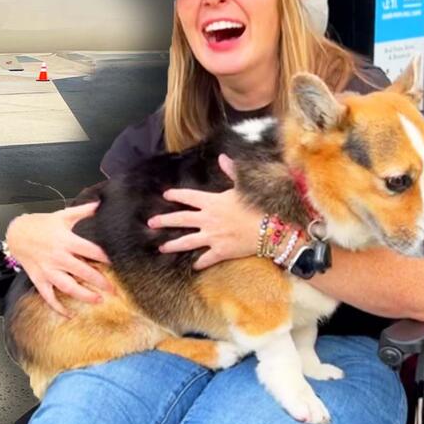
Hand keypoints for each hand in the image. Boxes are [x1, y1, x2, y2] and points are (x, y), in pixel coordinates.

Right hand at [5, 202, 111, 316]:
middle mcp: (58, 256)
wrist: (16, 233)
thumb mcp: (61, 216)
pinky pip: (48, 296)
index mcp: (66, 240)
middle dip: (99, 282)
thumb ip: (81, 211)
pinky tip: (69, 314)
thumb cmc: (40, 225)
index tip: (115, 263)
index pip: (90, 250)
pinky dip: (58, 307)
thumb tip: (98, 204)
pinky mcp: (39, 279)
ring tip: (98, 301)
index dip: (104, 257)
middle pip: (82, 271)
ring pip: (68, 286)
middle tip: (113, 290)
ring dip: (83, 295)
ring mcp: (48, 270)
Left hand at [147, 154, 261, 269]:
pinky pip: (206, 259)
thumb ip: (231, 171)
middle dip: (164, 220)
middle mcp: (208, 219)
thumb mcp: (245, 185)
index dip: (176, 195)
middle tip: (151, 223)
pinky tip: (193, 266)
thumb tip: (223, 157)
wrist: (272, 229)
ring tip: (162, 248)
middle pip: (180, 219)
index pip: (188, 197)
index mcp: (212, 202)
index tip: (166, 195)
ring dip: (173, 245)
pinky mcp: (221, 251)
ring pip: (187, 241)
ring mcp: (213, 237)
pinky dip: (200, 263)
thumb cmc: (259, 205)